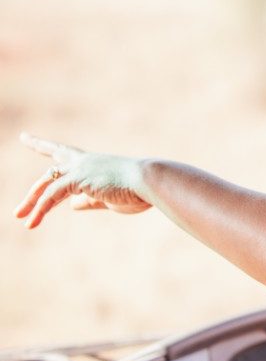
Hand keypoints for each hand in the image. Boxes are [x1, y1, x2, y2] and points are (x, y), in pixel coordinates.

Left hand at [14, 133, 151, 228]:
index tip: (26, 138)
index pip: (63, 153)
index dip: (43, 146)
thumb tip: (71, 205)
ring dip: (32, 203)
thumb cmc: (137, 191)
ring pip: (47, 184)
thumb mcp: (108, 198)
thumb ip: (89, 201)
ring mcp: (81, 169)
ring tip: (23, 219)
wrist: (150, 181)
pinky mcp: (79, 180)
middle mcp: (84, 162)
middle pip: (51, 170)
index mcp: (93, 164)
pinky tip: (32, 222)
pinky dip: (40, 208)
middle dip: (34, 190)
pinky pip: (52, 195)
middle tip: (19, 206)